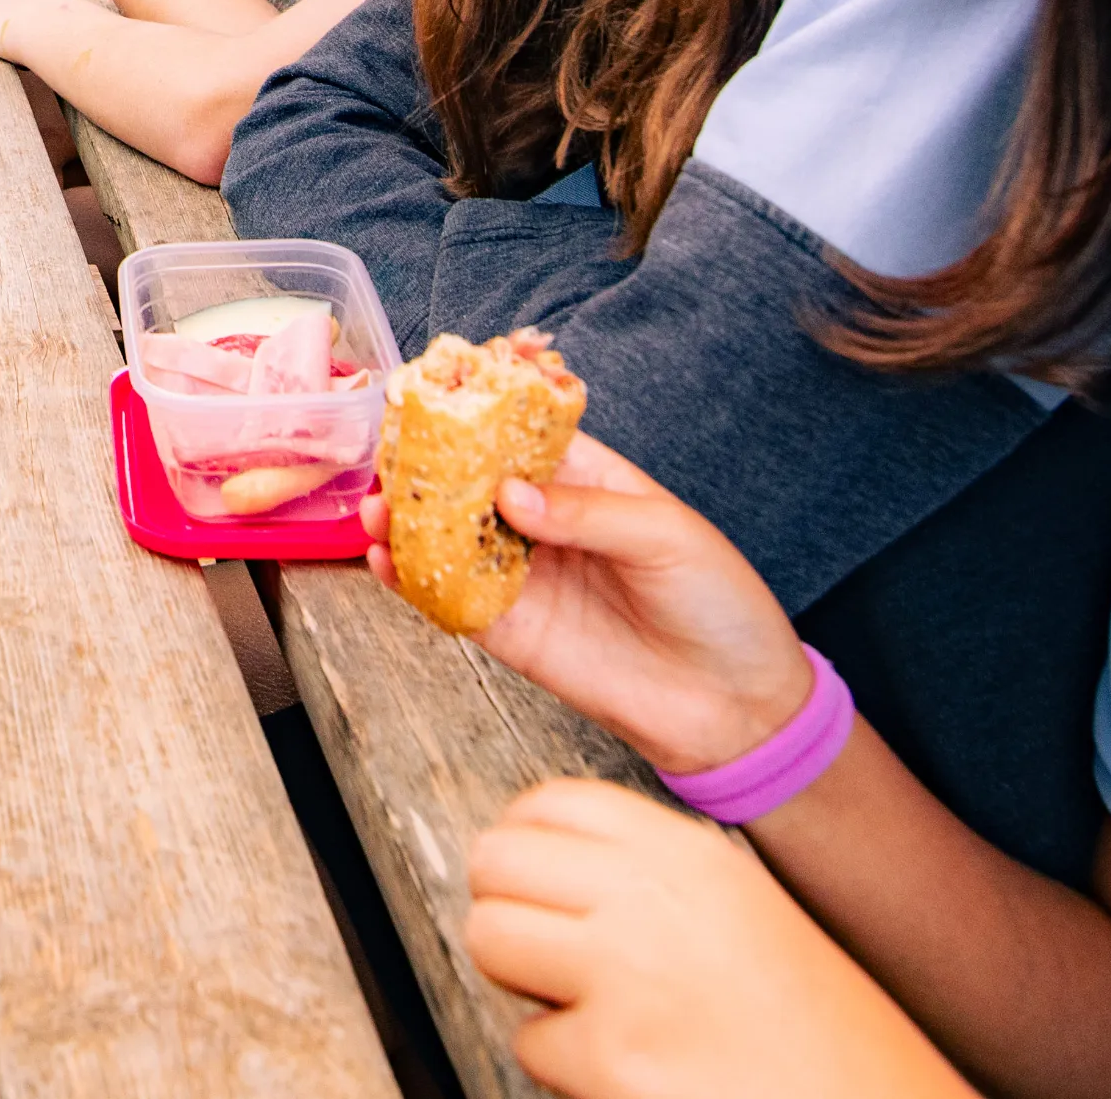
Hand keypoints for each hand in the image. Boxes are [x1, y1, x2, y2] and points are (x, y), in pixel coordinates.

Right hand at [361, 434, 816, 774]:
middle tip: (386, 461)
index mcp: (590, 482)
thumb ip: (587, 514)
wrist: (736, 709)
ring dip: (408, 525)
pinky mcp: (513, 634)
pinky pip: (453, 603)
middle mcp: (548, 524)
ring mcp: (527, 579)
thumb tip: (509, 495)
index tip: (432, 401)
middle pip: (473, 487)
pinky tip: (384, 564)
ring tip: (374, 510)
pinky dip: (413, 584)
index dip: (479, 419)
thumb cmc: (720, 606)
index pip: (523, 438)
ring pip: (452, 542)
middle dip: (427, 472)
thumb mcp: (668, 538)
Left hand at [466, 779, 974, 1098]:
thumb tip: (541, 865)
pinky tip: (634, 1069)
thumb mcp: (741, 912)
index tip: (534, 883)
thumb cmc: (818, 1032)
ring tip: (594, 1012)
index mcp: (689, 856)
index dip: (523, 844)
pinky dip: (567, 1067)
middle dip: (507, 910)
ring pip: (490, 939)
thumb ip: (650, 880)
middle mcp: (652, 898)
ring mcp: (625, 974)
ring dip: (527, 986)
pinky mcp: (610, 1057)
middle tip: (548, 955)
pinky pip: (530, 1042)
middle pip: (496, 860)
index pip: (549, 803)